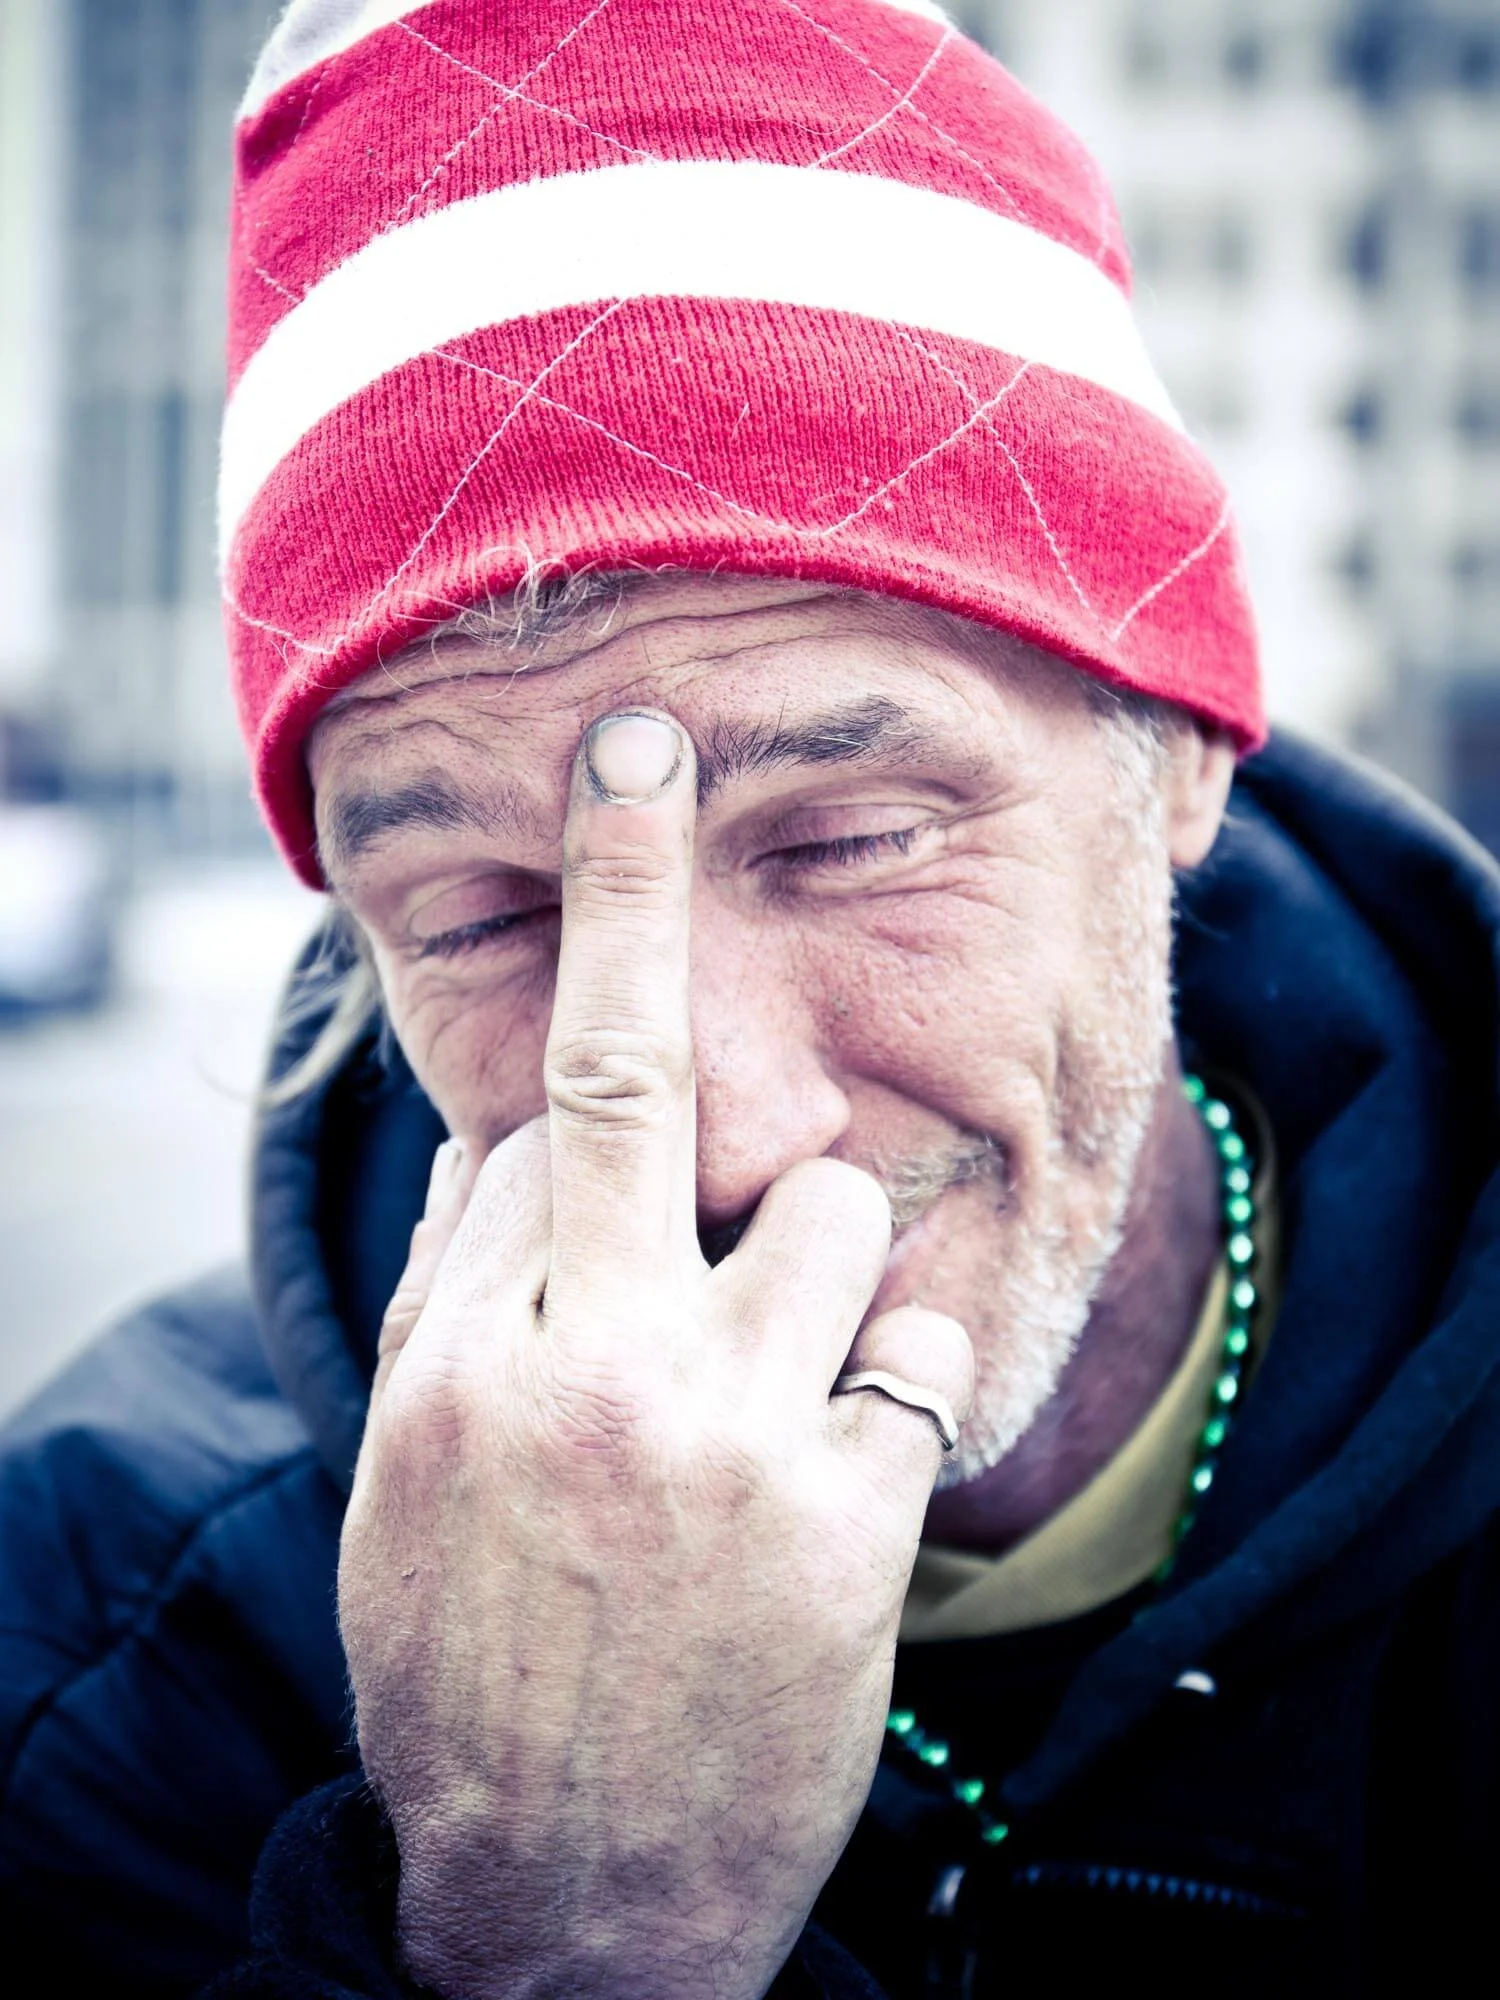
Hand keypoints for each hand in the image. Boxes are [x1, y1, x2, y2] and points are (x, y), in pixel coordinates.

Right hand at [338, 710, 972, 1999]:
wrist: (562, 1900)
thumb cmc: (471, 1662)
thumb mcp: (410, 1482)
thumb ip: (457, 1297)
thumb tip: (504, 1139)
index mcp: (466, 1356)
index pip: (533, 1122)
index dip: (583, 1052)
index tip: (611, 892)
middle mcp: (591, 1369)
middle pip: (625, 1070)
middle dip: (633, 878)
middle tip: (649, 743)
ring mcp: (730, 1436)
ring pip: (833, 1196)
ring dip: (828, 1232)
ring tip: (783, 1337)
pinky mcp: (854, 1517)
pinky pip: (922, 1340)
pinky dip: (904, 1353)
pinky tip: (857, 1418)